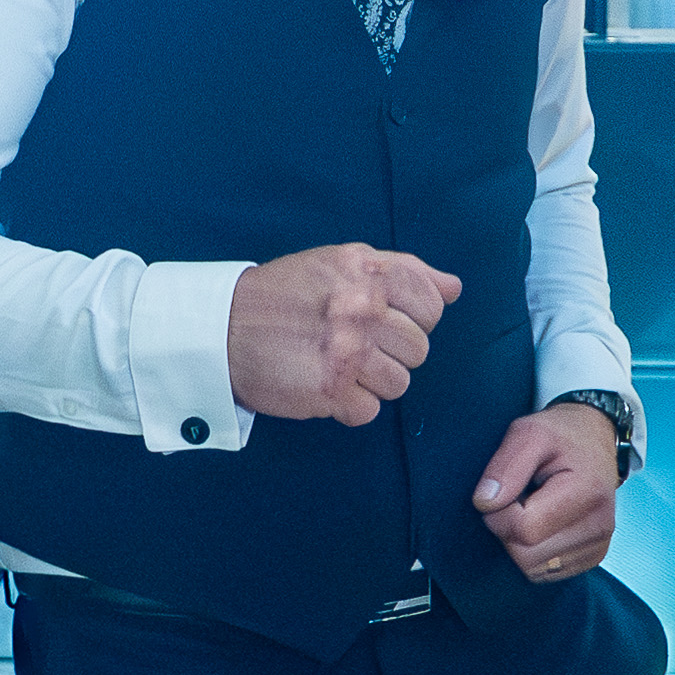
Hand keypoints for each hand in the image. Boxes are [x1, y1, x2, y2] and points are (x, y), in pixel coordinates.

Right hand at [226, 246, 460, 423]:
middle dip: (390, 353)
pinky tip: (325, 386)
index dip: (413, 320)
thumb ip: (402, 270)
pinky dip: (349, 406)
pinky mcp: (330, 389)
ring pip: (399, 383)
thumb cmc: (284, 295)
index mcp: (367, 272)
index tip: (382, 322)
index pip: (431, 305)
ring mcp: (346, 351)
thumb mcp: (341, 263)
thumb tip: (453, 287)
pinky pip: (369, 410)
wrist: (222, 328)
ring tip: (339, 367)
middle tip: (352, 346)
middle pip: (418, 349)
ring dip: (373, 382)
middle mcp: (360, 307)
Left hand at [475, 406, 621, 582]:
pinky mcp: (593, 557)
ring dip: (519, 543)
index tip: (504, 492)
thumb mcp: (529, 432)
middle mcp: (600, 525)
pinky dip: (533, 552)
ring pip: (533, 568)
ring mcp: (599, 545)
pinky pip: (545, 572)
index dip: (500, 514)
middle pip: (526, 556)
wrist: (594, 440)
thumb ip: (505, 466)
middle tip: (516, 499)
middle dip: (507, 530)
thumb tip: (485, 503)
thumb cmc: (560, 435)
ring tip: (531, 508)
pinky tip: (541, 524)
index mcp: (588, 492)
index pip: (524, 530)